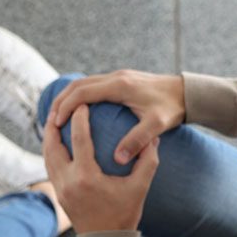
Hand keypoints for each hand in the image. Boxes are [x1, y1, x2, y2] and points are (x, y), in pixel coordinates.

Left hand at [42, 104, 159, 233]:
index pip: (79, 139)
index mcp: (86, 177)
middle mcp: (68, 182)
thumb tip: (153, 138)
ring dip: (49, 138)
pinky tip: (58, 145)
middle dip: (54, 125)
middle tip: (60, 108)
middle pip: (52, 145)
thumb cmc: (124, 215)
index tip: (83, 105)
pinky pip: (50, 167)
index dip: (79, 119)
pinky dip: (51, 153)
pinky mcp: (59, 195)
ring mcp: (60, 189)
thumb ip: (147, 161)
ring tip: (55, 123)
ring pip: (47, 157)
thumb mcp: (140, 188)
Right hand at [48, 69, 183, 164]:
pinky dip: (80, 97)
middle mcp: (116, 78)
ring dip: (69, 98)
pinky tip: (77, 113)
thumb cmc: (172, 109)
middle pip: (78, 85)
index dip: (66, 107)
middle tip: (49, 121)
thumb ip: (138, 141)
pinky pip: (93, 86)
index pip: (83, 92)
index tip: (56, 123)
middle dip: (61, 101)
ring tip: (58, 117)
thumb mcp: (156, 126)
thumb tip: (118, 159)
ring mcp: (118, 77)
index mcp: (120, 86)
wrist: (186, 92)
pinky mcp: (121, 81)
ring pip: (84, 83)